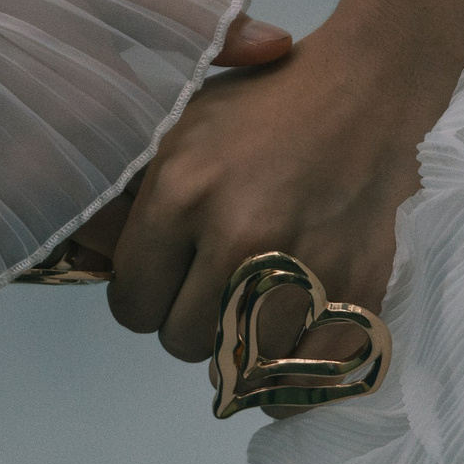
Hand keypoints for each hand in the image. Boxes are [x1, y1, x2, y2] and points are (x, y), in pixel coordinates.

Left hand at [102, 0, 458, 361]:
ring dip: (245, 340)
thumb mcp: (180, 131)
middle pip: (181, 342)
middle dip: (190, 319)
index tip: (165, 278)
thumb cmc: (262, 108)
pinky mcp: (356, 291)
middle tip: (215, 283)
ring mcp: (302, 270)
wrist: (367, 93)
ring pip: (243, 362)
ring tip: (260, 294)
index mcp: (182, 196)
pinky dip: (298, 360)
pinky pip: (306, 370)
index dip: (144, 295)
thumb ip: (136, 202)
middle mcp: (238, 239)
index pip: (130, 305)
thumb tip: (96, 257)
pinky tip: (298, 320)